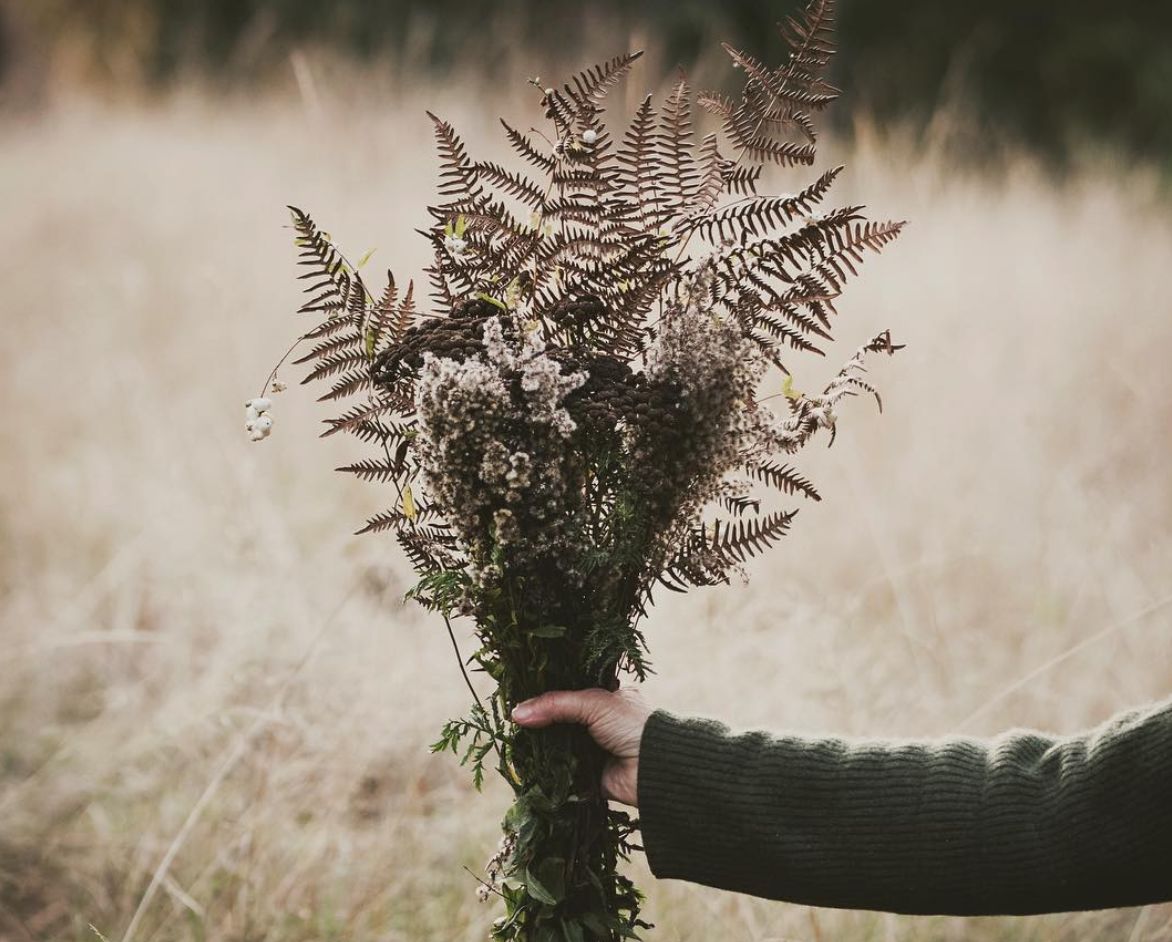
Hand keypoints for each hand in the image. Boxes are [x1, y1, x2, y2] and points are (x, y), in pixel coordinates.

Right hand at [511, 687, 652, 806]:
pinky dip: (548, 771)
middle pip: (559, 722)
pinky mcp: (589, 776)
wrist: (655, 768)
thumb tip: (517, 713)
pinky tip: (526, 765)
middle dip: (539, 724)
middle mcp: (598, 724)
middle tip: (511, 722)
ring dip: (541, 748)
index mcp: (604, 700)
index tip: (518, 696)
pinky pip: (562, 773)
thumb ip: (555, 705)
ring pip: (558, 747)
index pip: (568, 694)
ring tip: (514, 742)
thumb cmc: (632, 725)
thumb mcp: (593, 703)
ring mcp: (593, 750)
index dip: (545, 697)